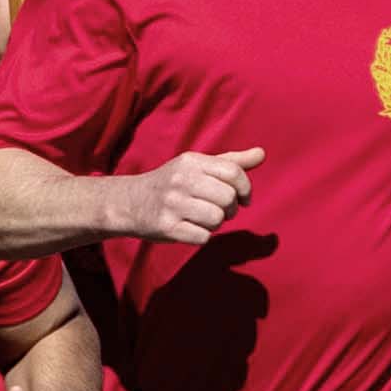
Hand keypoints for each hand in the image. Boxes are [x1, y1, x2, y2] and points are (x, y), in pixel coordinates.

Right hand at [108, 148, 256, 249]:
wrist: (129, 202)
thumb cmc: (172, 184)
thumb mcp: (197, 166)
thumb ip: (231, 162)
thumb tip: (262, 153)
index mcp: (191, 161)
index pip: (233, 172)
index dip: (246, 189)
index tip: (244, 199)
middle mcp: (181, 180)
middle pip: (228, 198)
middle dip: (231, 209)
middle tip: (221, 211)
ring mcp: (172, 204)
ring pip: (217, 219)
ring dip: (216, 224)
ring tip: (204, 219)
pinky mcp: (167, 227)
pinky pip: (203, 237)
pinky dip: (202, 236)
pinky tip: (191, 229)